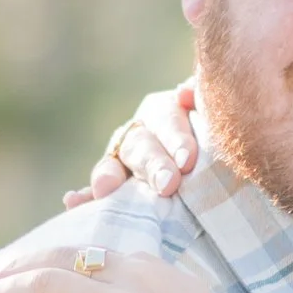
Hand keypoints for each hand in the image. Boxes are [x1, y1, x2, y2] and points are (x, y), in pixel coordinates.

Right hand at [64, 80, 205, 206]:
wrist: (214, 174)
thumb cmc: (221, 144)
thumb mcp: (219, 121)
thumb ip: (207, 104)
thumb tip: (187, 91)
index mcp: (166, 111)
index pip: (167, 120)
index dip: (176, 139)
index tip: (188, 161)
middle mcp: (140, 133)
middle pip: (142, 146)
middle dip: (153, 166)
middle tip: (168, 185)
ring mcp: (122, 162)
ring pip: (113, 166)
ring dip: (109, 177)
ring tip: (106, 189)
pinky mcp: (113, 189)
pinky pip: (95, 194)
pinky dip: (84, 198)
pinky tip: (71, 201)